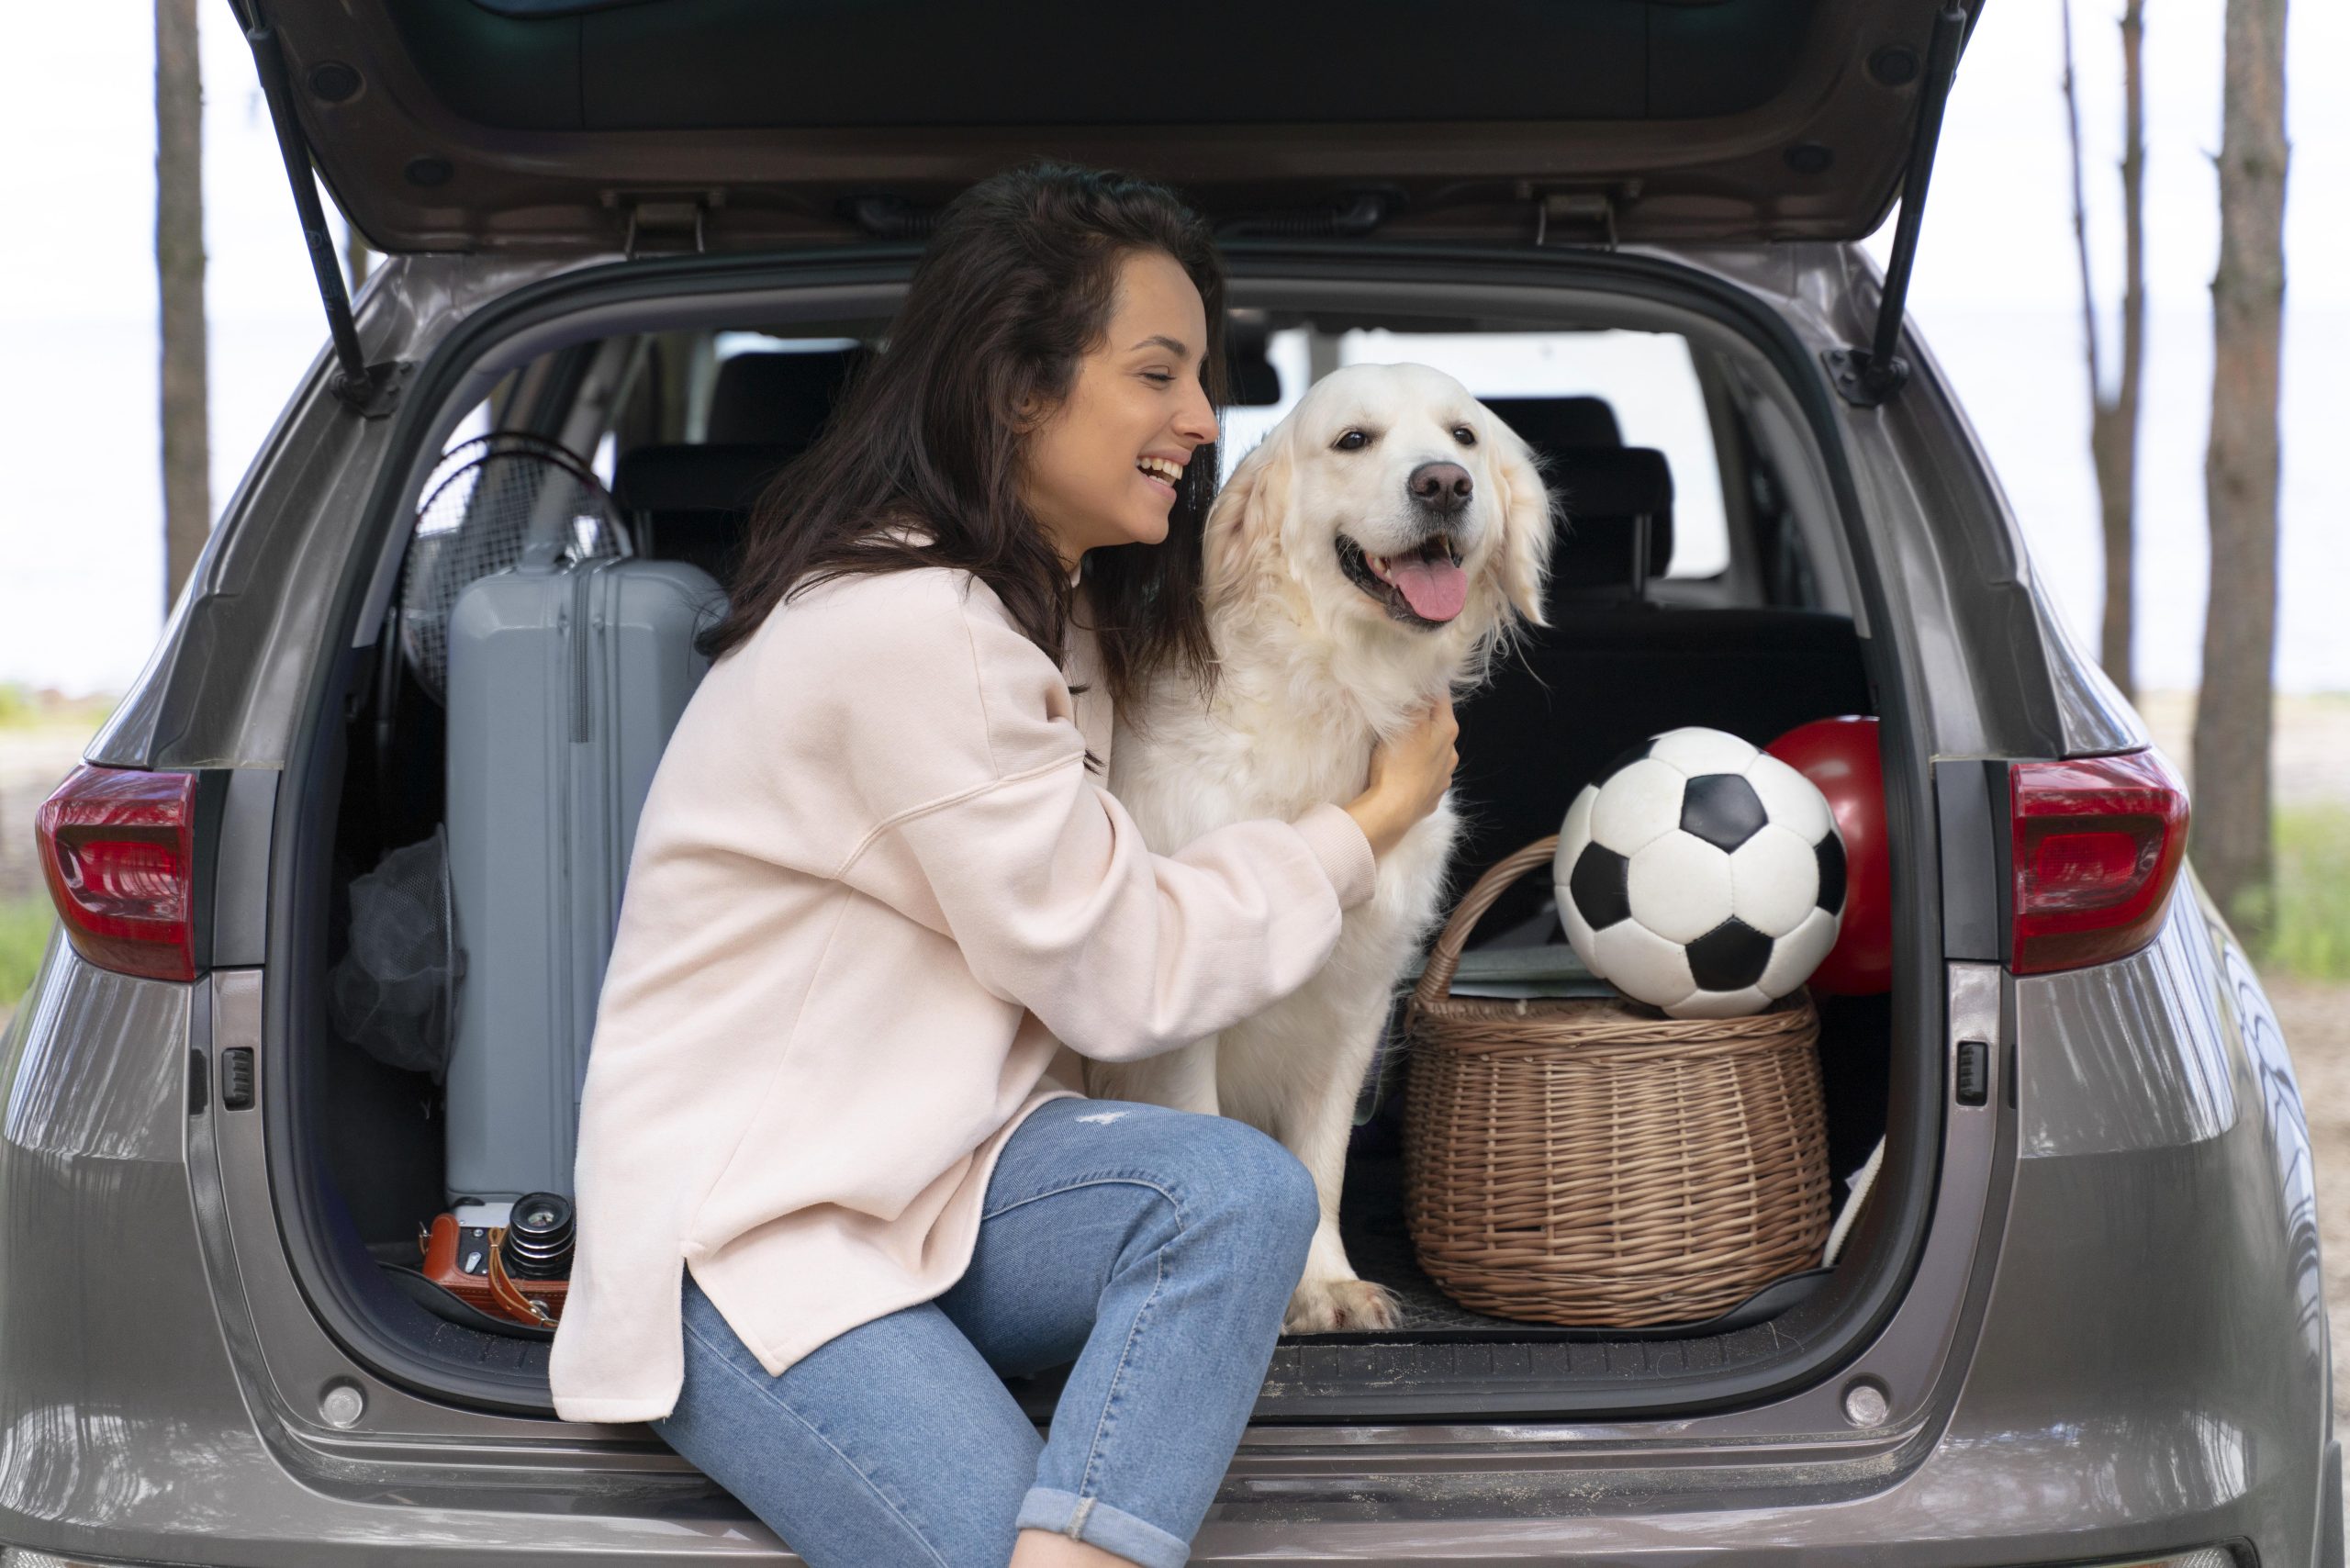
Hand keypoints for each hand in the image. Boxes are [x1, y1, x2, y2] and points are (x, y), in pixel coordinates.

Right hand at [1344, 696, 1457, 859]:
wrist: (1393, 811)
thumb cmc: (1398, 763)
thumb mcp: (1406, 723)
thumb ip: (1417, 701)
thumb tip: (1424, 684)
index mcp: (1447, 730)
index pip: (1441, 696)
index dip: (1427, 685)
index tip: (1413, 679)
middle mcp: (1451, 753)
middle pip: (1437, 724)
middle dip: (1422, 716)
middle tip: (1401, 710)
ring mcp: (1443, 777)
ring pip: (1433, 751)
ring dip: (1420, 744)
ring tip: (1400, 744)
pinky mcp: (1430, 796)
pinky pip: (1425, 775)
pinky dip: (1416, 768)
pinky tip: (1403, 770)